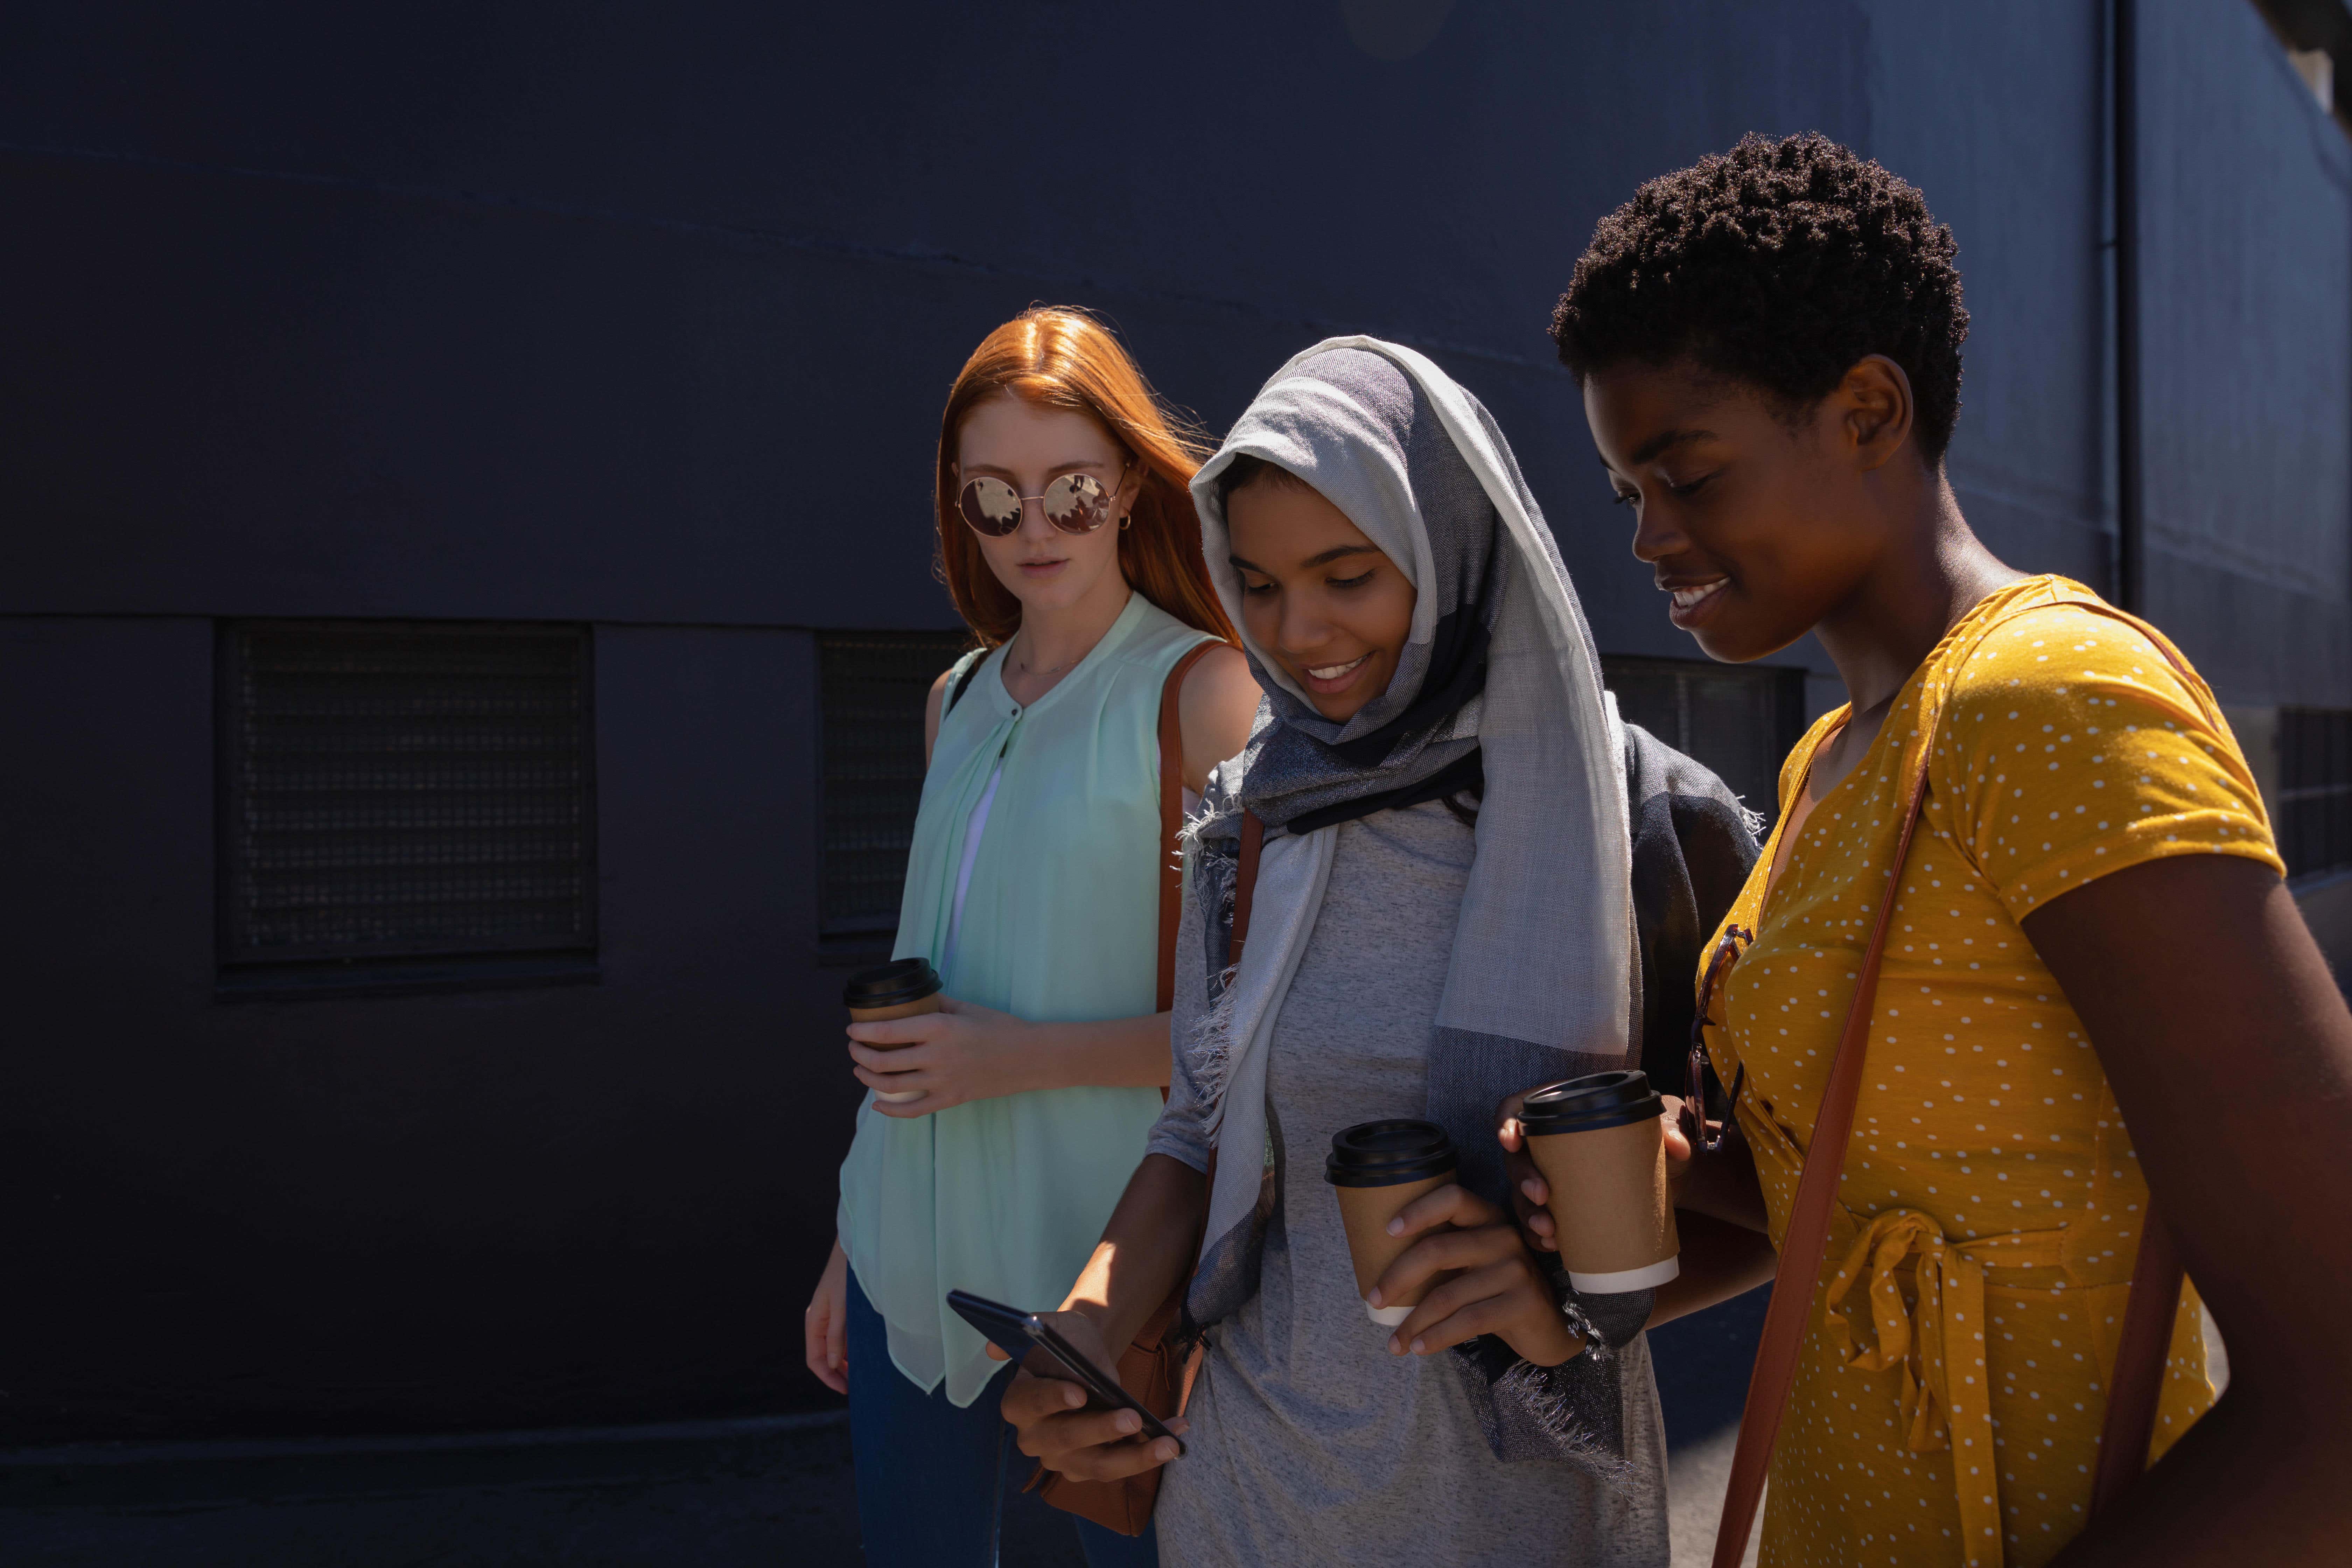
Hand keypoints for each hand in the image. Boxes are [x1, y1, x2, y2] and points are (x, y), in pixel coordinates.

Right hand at [803, 1240, 849, 1394]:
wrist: (855, 1250)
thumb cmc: (846, 1276)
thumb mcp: (842, 1308)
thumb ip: (837, 1335)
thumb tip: (832, 1364)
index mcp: (814, 1321)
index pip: (815, 1359)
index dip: (828, 1377)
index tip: (845, 1390)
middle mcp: (820, 1322)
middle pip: (824, 1357)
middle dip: (837, 1373)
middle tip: (856, 1387)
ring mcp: (830, 1317)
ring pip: (834, 1348)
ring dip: (844, 1363)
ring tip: (861, 1375)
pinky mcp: (842, 1313)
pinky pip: (842, 1338)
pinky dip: (850, 1349)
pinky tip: (863, 1355)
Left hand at [848, 996, 1035, 1115]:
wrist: (1029, 1057)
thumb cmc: (1000, 1028)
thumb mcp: (967, 1008)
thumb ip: (938, 1003)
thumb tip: (914, 997)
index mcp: (939, 1028)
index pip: (888, 1031)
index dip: (863, 1032)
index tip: (851, 1030)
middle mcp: (936, 1056)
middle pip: (883, 1061)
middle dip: (860, 1055)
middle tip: (853, 1049)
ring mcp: (942, 1081)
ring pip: (892, 1086)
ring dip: (868, 1078)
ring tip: (860, 1070)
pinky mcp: (950, 1099)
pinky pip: (913, 1111)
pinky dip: (890, 1111)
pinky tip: (877, 1105)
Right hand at [994, 1310, 1186, 1481]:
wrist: (1083, 1355)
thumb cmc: (1065, 1341)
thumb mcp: (1049, 1327)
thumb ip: (1030, 1331)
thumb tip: (993, 1351)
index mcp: (1017, 1402)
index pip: (1030, 1403)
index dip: (1052, 1400)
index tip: (1080, 1393)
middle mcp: (1034, 1437)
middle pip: (1065, 1439)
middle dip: (1100, 1429)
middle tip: (1132, 1418)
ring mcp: (1061, 1458)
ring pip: (1097, 1464)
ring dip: (1135, 1457)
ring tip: (1168, 1444)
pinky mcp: (1089, 1467)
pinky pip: (1120, 1465)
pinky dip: (1149, 1454)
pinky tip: (1176, 1438)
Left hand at [1370, 1183, 1584, 1366]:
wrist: (1548, 1326)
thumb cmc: (1496, 1292)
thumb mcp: (1474, 1264)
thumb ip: (1445, 1256)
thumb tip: (1383, 1274)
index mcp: (1489, 1218)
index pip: (1453, 1198)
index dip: (1419, 1210)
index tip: (1388, 1231)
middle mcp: (1504, 1237)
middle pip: (1437, 1250)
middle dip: (1397, 1277)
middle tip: (1374, 1300)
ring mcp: (1517, 1269)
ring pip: (1448, 1295)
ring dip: (1414, 1322)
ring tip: (1394, 1343)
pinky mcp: (1523, 1302)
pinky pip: (1467, 1321)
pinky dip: (1437, 1337)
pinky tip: (1419, 1348)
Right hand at [1496, 1093, 1692, 1251]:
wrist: (1668, 1177)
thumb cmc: (1655, 1141)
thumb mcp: (1662, 1129)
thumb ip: (1670, 1130)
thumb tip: (1676, 1145)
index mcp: (1562, 1114)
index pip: (1519, 1109)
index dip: (1506, 1122)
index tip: (1511, 1140)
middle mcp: (1549, 1146)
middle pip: (1517, 1158)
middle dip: (1522, 1178)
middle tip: (1542, 1195)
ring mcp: (1551, 1178)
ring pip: (1522, 1194)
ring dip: (1529, 1214)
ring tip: (1550, 1231)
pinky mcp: (1559, 1208)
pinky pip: (1537, 1223)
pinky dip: (1539, 1236)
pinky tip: (1552, 1244)